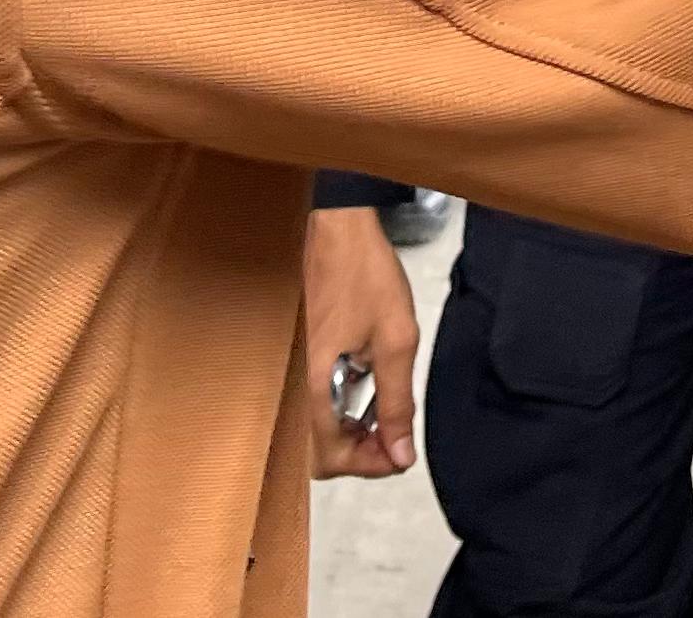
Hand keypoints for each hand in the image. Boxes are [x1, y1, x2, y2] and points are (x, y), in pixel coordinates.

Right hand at [302, 206, 421, 477]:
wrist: (336, 227)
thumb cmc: (367, 277)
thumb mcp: (397, 340)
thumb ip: (398, 403)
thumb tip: (401, 455)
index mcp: (316, 387)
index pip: (332, 459)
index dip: (371, 464)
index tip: (401, 448)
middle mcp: (294, 386)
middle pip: (316, 453)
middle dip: (358, 453)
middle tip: (392, 433)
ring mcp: (291, 372)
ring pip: (312, 431)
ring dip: (348, 433)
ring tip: (382, 413)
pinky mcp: (295, 358)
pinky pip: (310, 404)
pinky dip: (337, 411)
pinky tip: (362, 389)